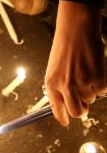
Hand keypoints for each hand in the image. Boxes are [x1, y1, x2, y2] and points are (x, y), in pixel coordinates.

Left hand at [44, 0, 105, 125]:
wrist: (75, 31)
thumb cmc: (66, 49)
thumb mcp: (55, 69)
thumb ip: (60, 87)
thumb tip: (68, 105)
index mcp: (51, 84)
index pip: (56, 109)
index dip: (62, 117)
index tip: (65, 122)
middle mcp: (64, 86)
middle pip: (77, 112)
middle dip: (81, 111)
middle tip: (83, 104)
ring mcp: (81, 83)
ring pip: (90, 99)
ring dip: (90, 91)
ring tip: (86, 73)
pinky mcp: (97, 79)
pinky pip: (102, 91)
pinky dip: (101, 84)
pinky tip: (95, 70)